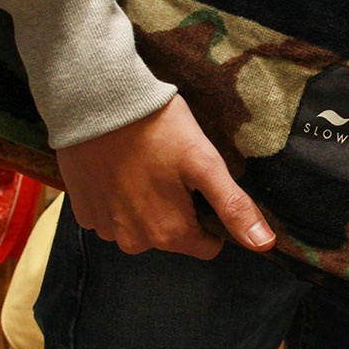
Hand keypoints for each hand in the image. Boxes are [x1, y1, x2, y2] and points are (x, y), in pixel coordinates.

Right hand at [56, 95, 275, 258]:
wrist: (97, 102)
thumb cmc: (157, 128)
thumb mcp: (204, 163)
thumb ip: (234, 207)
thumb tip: (265, 245)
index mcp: (169, 235)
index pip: (206, 246)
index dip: (209, 216)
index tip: (199, 184)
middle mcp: (134, 241)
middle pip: (172, 236)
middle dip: (177, 208)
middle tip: (171, 168)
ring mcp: (105, 228)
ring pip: (141, 227)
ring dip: (145, 203)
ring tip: (144, 164)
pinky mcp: (83, 211)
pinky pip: (111, 215)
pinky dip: (117, 197)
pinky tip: (119, 168)